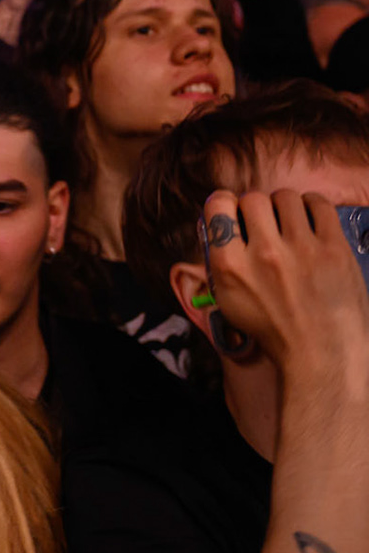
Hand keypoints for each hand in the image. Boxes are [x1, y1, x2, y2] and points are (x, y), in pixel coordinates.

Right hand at [201, 189, 368, 383]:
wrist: (323, 355)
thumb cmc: (277, 333)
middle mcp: (263, 252)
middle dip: (255, 206)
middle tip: (264, 221)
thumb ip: (222, 263)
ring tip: (289, 220)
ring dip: (283, 205)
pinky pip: (319, 205)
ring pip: (285, 197)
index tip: (232, 210)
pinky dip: (312, 205)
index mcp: (232, 265)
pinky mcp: (334, 249)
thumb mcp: (230, 301)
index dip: (224, 203)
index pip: (217, 205)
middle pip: (252, 198)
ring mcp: (302, 249)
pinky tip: (310, 217)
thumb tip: (218, 228)